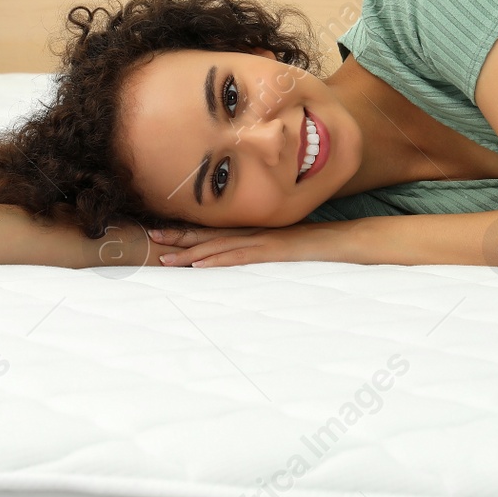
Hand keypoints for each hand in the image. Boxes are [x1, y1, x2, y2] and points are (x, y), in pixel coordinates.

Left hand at [145, 222, 339, 267]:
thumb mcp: (286, 249)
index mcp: (255, 231)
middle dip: (180, 236)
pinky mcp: (273, 251)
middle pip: (210, 234)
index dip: (188, 232)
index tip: (163, 232)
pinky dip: (218, 260)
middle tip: (151, 237)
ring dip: (190, 252)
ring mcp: (263, 240)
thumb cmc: (318, 246)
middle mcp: (254, 232)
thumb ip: (267, 251)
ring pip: (219, 246)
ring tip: (165, 257)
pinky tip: (199, 265)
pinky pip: (241, 256)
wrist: (346, 241)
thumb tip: (250, 259)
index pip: (215, 231)